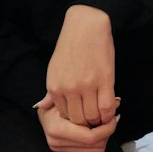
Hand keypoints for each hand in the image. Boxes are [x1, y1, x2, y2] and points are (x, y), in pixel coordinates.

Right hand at [33, 95, 117, 151]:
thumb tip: (118, 101)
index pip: (90, 137)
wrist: (44, 112)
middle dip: (108, 132)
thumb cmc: (59, 101)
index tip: (113, 117)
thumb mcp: (71, 95)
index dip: (107, 128)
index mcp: (57, 129)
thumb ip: (92, 99)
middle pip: (96, 145)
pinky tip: (99, 132)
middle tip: (112, 119)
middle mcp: (57, 142)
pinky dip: (99, 144)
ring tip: (105, 124)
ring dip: (105, 138)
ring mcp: (61, 149)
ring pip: (96, 151)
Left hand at [46, 5, 117, 126]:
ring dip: (100, 120)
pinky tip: (111, 112)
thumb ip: (50, 92)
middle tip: (96, 122)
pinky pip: (106, 107)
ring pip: (93, 116)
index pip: (65, 117)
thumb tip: (40, 107)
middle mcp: (68, 89)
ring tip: (104, 117)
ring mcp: (86, 86)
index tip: (84, 119)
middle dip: (88, 124)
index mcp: (54, 87)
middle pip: (79, 120)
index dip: (76, 122)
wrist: (86, 27)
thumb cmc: (71, 47)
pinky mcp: (104, 81)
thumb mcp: (54, 70)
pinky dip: (109, 114)